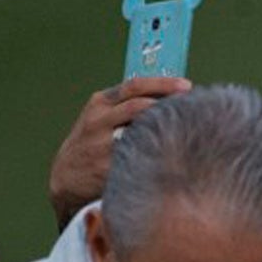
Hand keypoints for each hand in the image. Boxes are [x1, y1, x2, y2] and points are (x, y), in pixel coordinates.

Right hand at [49, 77, 191, 227]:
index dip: (163, 84)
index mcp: (100, 103)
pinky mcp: (107, 168)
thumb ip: (126, 106)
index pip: (134, 86)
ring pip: (141, 131)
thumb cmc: (93, 143)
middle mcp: (99, 121)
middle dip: (169, 105)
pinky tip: (176, 155)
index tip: (187, 86)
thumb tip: (171, 96)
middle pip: (139, 106)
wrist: (66, 177)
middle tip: (194, 107)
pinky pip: (138, 157)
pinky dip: (158, 154)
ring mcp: (102, 145)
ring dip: (166, 129)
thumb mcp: (101, 118)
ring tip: (187, 129)